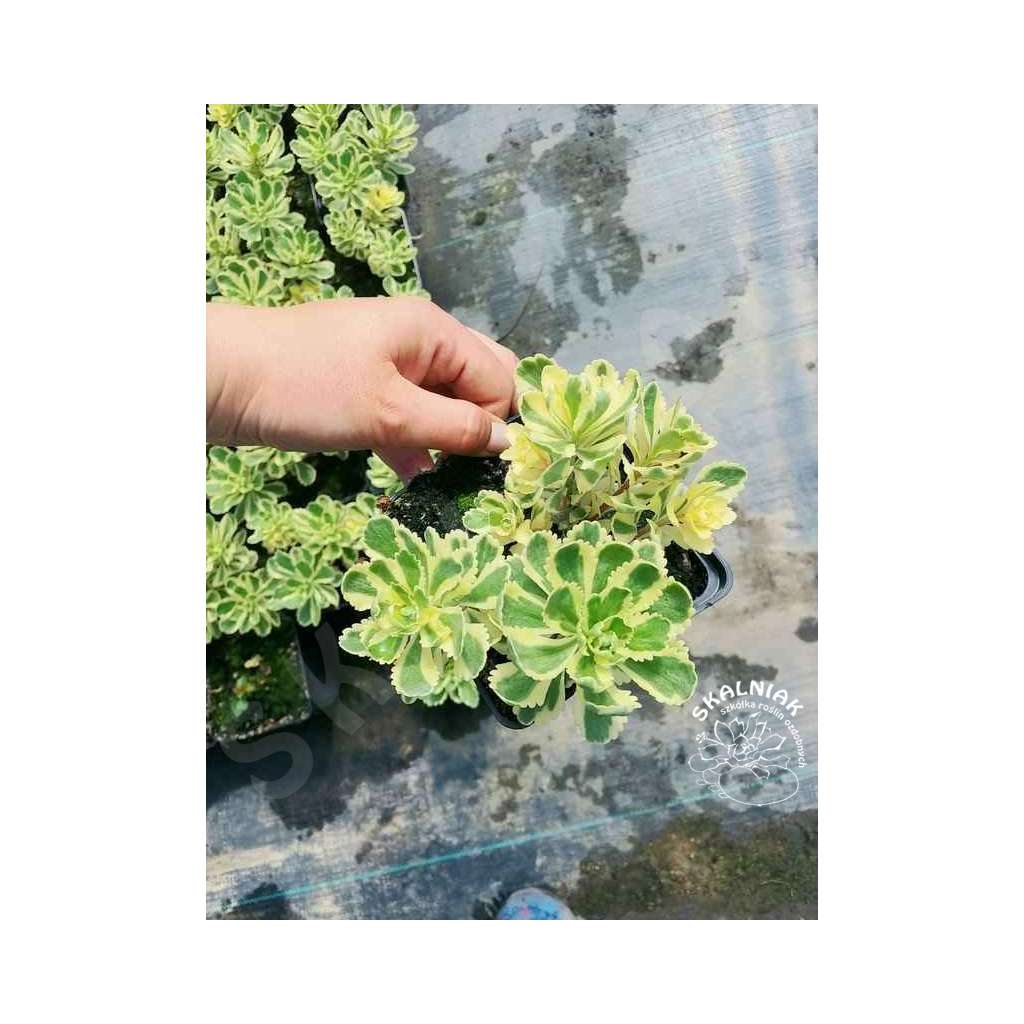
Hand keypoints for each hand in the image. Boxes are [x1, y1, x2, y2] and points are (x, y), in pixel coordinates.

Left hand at [207, 297, 517, 480]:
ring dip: (445, 439)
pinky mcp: (361, 387)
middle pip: (476, 382)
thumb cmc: (308, 388)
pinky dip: (413, 440)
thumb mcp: (390, 414)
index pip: (498, 378)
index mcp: (433, 331)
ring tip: (442, 480)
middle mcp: (417, 340)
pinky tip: (409, 473)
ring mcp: (387, 362)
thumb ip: (455, 428)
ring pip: (440, 401)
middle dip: (479, 426)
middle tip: (471, 469)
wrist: (219, 379)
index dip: (495, 423)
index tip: (483, 466)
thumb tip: (508, 443)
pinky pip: (406, 413)